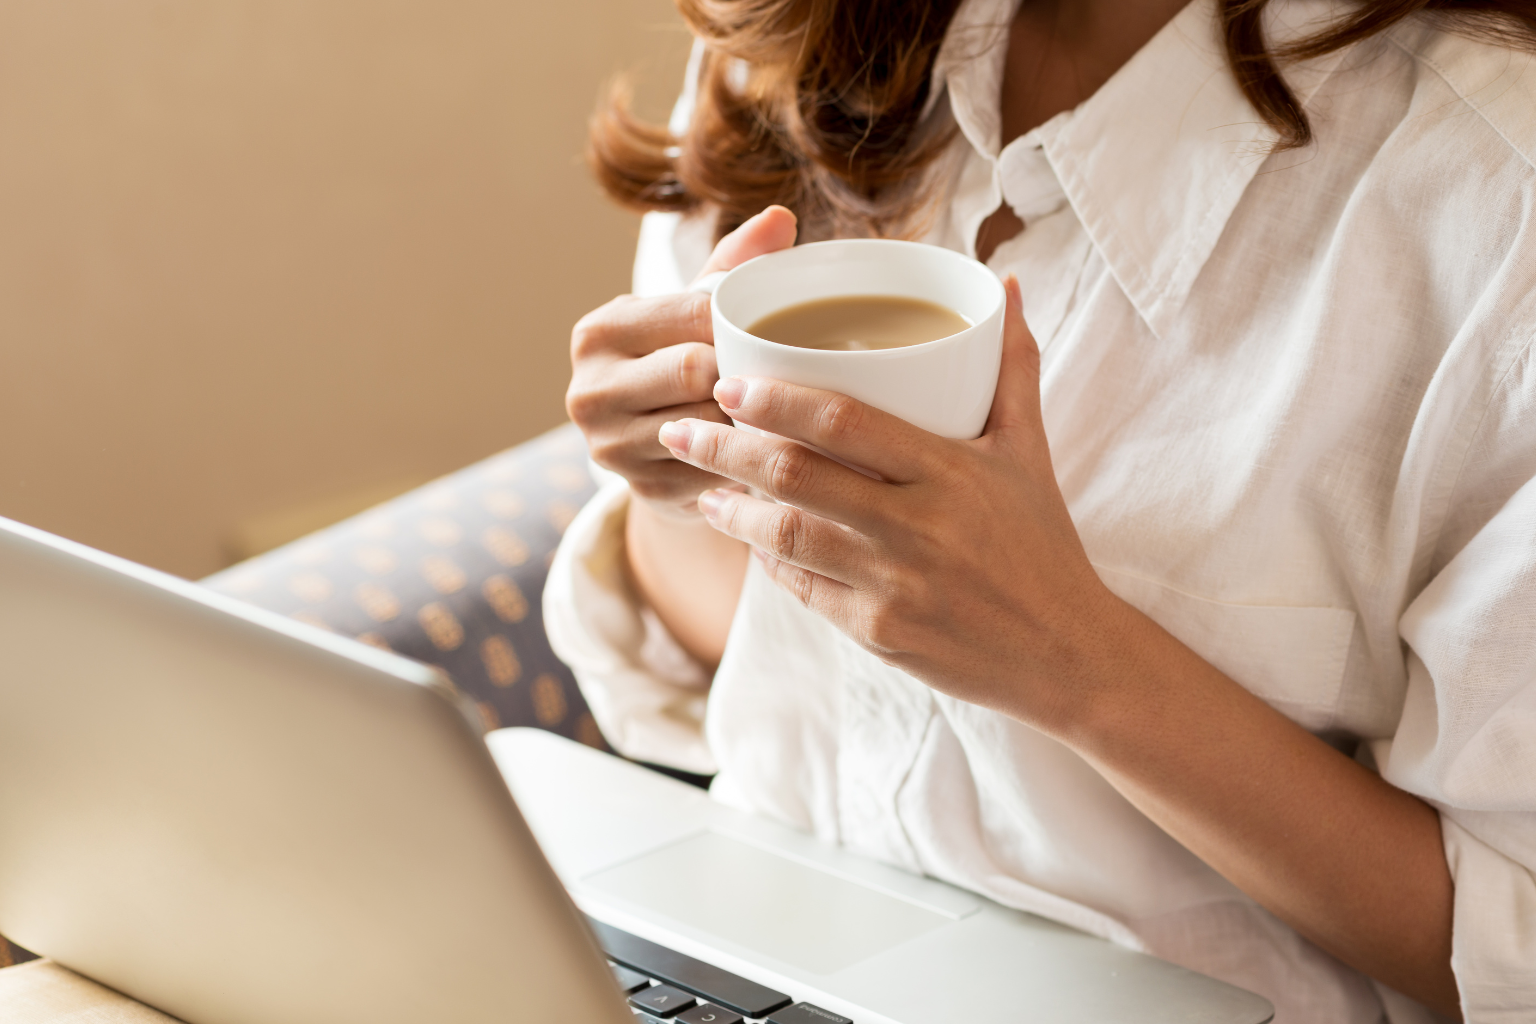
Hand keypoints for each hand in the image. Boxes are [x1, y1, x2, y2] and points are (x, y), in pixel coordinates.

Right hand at [566, 206, 797, 518]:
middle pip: (693, 371)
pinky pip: (715, 470)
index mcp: (599, 332)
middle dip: (742, 371)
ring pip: (708, 425)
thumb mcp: (693, 310)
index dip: (740, 320)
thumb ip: (733, 263)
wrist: (654, 450)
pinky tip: (767, 448)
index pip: (688, 314)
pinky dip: (746, 459)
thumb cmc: (681, 360)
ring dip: (749, 418)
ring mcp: (610, 448)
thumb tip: (780, 217)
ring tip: (781, 407)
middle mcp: (589, 390)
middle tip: (786, 369)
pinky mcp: (643, 492)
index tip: (778, 324)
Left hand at [656, 275, 1126, 728]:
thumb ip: (1013, 367)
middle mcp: (917, 527)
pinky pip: (802, 589)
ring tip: (701, 486)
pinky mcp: (877, 634)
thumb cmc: (1042, 544)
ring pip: (784, 537)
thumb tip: (1003, 286)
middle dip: (725, 449)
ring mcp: (893, 584)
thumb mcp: (1030, 450)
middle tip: (681, 427)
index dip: (776, 399)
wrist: (1067, 653)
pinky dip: (767, 561)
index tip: (730, 383)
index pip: (843, 421)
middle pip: (794, 476)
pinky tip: (749, 541)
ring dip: (730, 510)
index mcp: (949, 471)